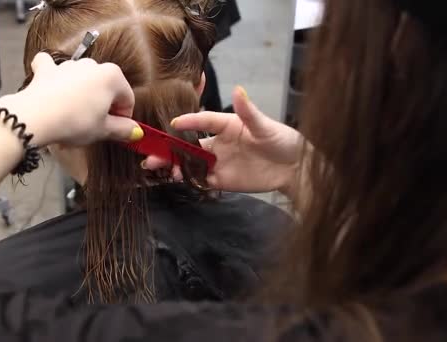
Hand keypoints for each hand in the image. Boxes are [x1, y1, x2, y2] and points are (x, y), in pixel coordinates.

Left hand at [0, 53, 142, 146]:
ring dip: (82, 95)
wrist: (37, 117)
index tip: (116, 130)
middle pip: (106, 88)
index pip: (127, 99)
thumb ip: (123, 129)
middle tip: (95, 127)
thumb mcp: (103, 130)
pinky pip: (51, 67)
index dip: (124, 117)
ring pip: (82, 79)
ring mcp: (69, 65)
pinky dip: (52, 74)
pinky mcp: (47, 70)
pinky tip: (52, 83)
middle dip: (103, 106)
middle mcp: (93, 65)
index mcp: (112, 77)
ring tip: (73, 118)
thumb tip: (136, 132)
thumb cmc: (75, 122)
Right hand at [144, 86, 301, 194]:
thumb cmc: (283, 141)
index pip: (203, 120)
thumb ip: (249, 111)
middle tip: (151, 155)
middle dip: (169, 149)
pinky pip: (201, 180)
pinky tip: (178, 181)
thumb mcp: (266, 126)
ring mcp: (219, 162)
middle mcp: (219, 142)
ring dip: (175, 166)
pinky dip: (188, 181)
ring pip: (190, 163)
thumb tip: (238, 89)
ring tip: (163, 171)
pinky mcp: (222, 180)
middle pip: (189, 145)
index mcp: (227, 125)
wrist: (294, 170)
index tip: (174, 123)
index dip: (188, 121)